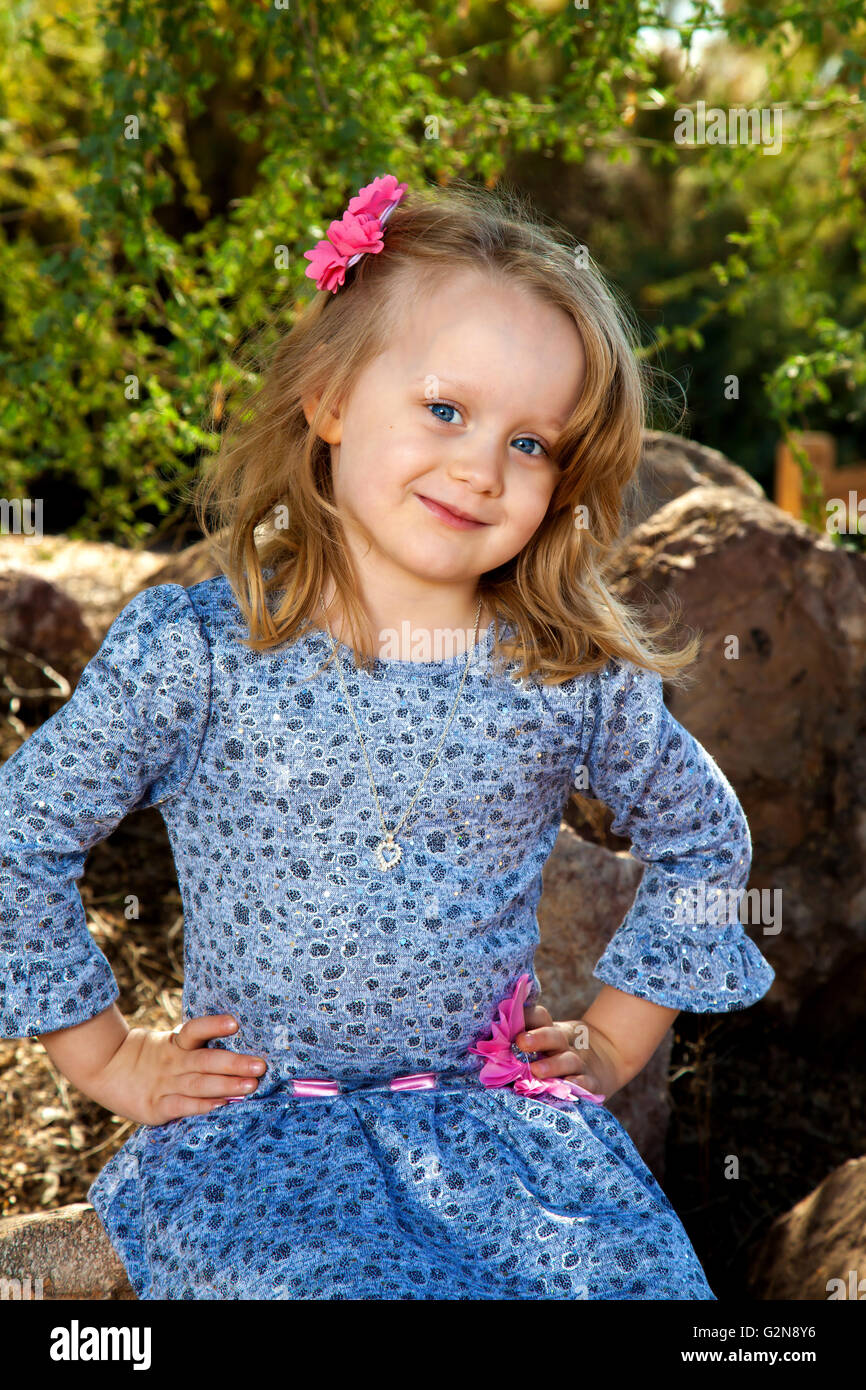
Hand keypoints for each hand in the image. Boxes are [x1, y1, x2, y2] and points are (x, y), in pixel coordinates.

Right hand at [79, 1014, 266, 1126]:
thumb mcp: (168, 1044)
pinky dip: (202, 1106)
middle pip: (206, 1060)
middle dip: (235, 1063)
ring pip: (198, 1084)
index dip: (213, 1026)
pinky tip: (221, 1105)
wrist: (104, 1069)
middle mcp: (172, 1062)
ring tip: (250, 1086)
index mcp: (175, 1043)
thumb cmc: (149, 1058)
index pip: (195, 1029)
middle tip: (260, 1065)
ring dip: (226, 1085)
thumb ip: (195, 1047)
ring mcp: (163, 1084)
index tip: (235, 1023)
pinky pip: (182, 1106)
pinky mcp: (155, 1107)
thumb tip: (238, 1044)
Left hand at [515, 1004, 622, 1099]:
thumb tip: (489, 1040)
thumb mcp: (548, 1041)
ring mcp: (581, 1062)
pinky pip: (585, 1083)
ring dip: (552, 1064)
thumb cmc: (560, 1054)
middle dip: (537, 1038)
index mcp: (551, 1031)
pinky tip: (566, 1086)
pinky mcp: (593, 1081)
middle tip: (520, 1042)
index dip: (526, 1016)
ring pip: (567, 1060)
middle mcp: (565, 1044)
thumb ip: (524, 1040)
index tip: (508, 1020)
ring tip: (537, 1071)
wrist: (609, 1058)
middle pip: (552, 1036)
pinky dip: (577, 1084)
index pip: (540, 1017)